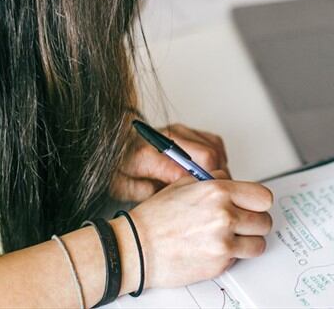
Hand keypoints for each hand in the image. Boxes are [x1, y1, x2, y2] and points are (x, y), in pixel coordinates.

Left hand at [110, 123, 228, 201]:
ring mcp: (178, 131)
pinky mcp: (187, 129)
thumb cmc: (118, 167)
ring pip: (214, 148)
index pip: (181, 171)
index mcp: (145, 153)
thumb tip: (171, 197)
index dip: (197, 189)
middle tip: (213, 198)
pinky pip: (214, 142)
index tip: (202, 203)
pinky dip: (219, 158)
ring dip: (219, 169)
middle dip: (214, 180)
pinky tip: (211, 172)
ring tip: (212, 187)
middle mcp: (165, 137)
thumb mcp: (122, 187)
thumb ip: (145, 193)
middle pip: (206, 156)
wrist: (114, 142)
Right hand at [130, 170, 272, 287]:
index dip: (259, 203)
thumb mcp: (183, 185)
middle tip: (242, 225)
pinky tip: (214, 250)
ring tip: (231, 239)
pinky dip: (232, 257)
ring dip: (248, 242)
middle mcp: (224, 215)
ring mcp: (223, 241)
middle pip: (264, 221)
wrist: (136, 248)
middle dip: (255, 223)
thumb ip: (214, 181)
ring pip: (259, 244)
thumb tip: (233, 182)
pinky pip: (240, 259)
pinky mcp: (219, 263)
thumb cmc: (155, 218)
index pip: (263, 197)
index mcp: (217, 191)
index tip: (253, 207)